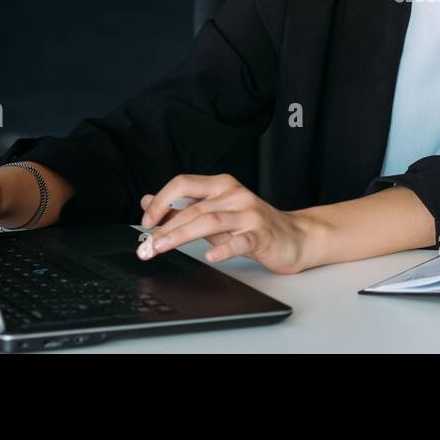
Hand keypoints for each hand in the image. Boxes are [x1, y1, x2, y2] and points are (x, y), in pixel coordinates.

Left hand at [137, 174, 313, 273]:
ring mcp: (250, 214)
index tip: (146, 221)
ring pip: (210, 222)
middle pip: (194, 208)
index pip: (184, 183)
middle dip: (165, 228)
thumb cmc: (251, 225)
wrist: (293, 236)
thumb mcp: (214, 213)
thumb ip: (182, 208)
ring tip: (161, 248)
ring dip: (181, 235)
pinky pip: (241, 241)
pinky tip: (210, 256)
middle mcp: (235, 195)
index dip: (162, 200)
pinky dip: (224, 248)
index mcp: (221, 185)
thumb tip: (147, 202)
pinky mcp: (262, 235)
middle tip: (146, 247)